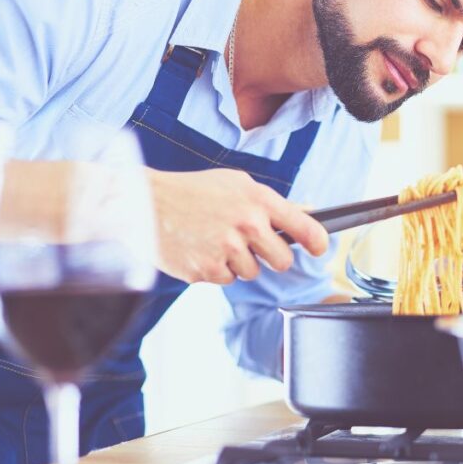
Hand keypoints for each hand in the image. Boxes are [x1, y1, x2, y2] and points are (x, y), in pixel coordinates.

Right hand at [149, 168, 327, 283]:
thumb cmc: (192, 191)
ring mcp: (226, 250)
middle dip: (272, 257)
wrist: (143, 203)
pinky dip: (216, 269)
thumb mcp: (236, 184)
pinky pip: (226, 280)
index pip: (304, 227)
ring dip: (239, 262)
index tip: (319, 249)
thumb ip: (269, 202)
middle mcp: (246, 225)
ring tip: (215, 240)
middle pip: (282, 261)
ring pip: (252, 272)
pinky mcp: (206, 271)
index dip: (317, 242)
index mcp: (257, 200)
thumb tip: (306, 214)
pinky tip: (200, 249)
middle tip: (252, 245)